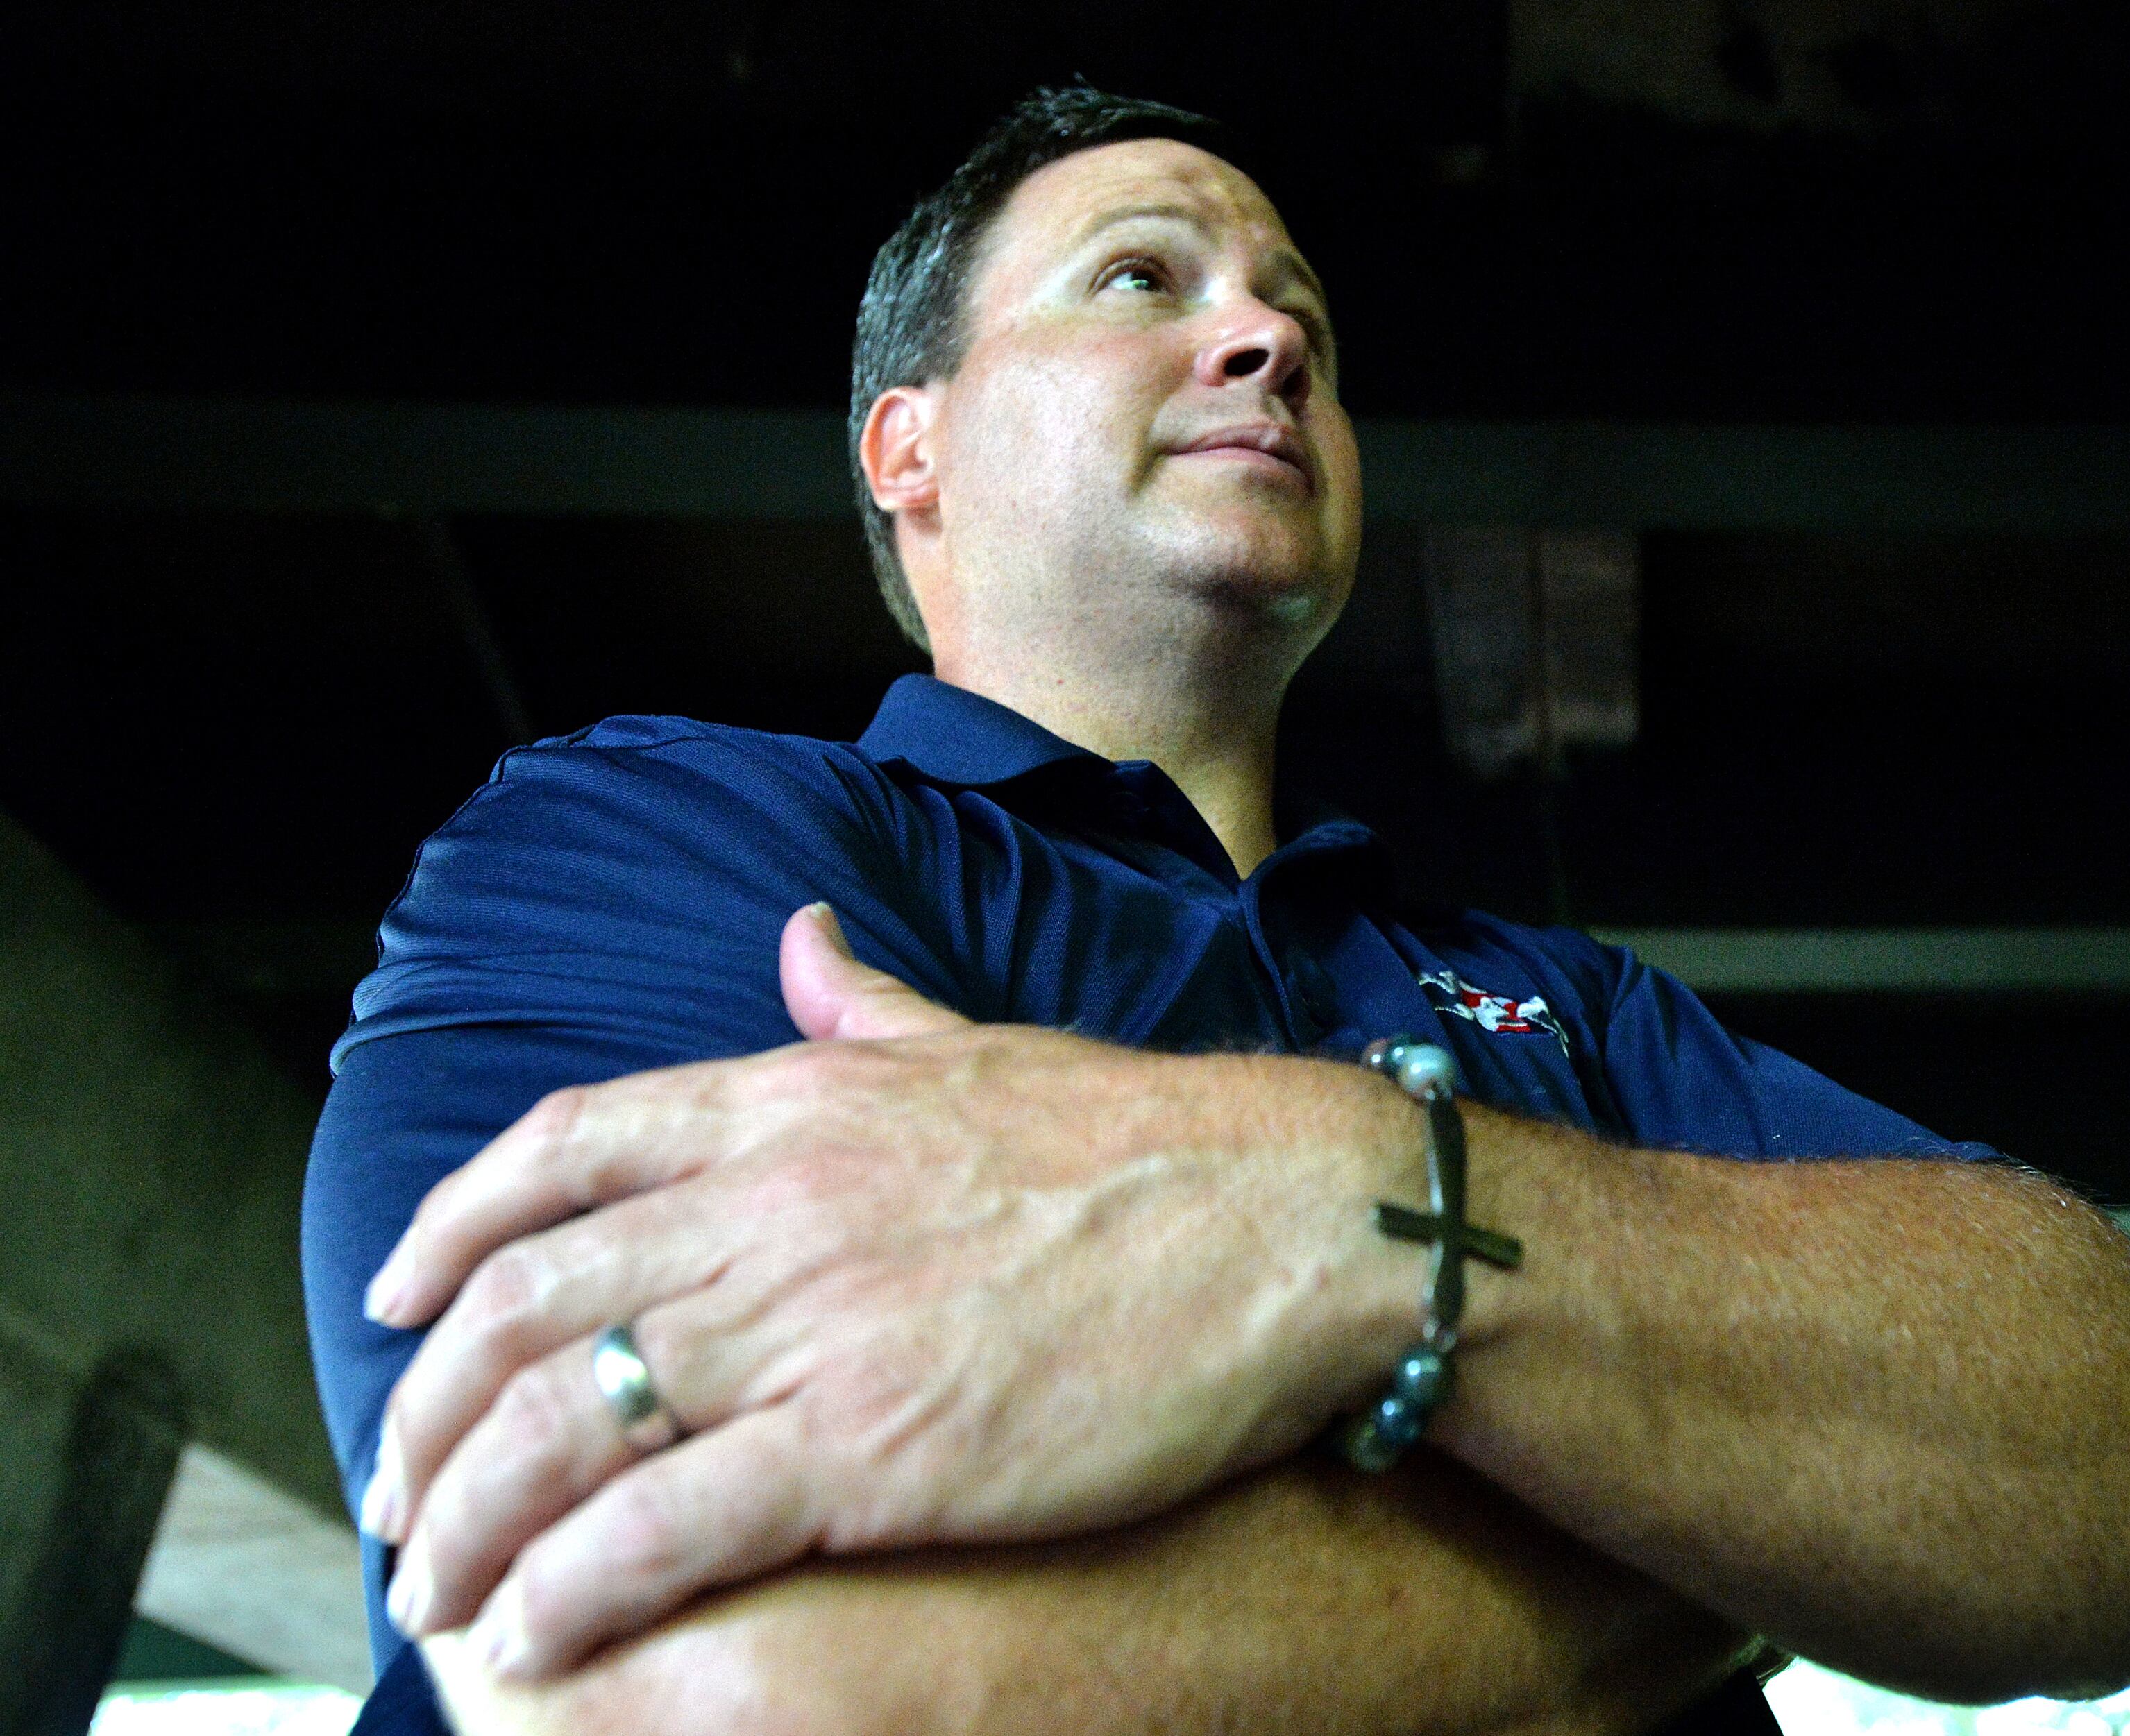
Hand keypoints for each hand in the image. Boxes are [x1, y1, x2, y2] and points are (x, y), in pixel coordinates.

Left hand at [360, 904, 1414, 1680]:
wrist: (1291, 1219)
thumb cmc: (1152, 1142)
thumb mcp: (985, 1047)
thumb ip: (866, 1009)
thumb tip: (803, 938)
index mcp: (794, 1102)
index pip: (559, 1151)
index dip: (447, 1229)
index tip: (391, 1302)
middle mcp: (773, 1203)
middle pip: (527, 1305)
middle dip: (428, 1412)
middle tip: (400, 1495)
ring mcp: (816, 1325)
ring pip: (567, 1422)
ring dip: (471, 1519)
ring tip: (442, 1590)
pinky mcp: (872, 1447)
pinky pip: (664, 1528)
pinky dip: (573, 1589)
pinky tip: (537, 1637)